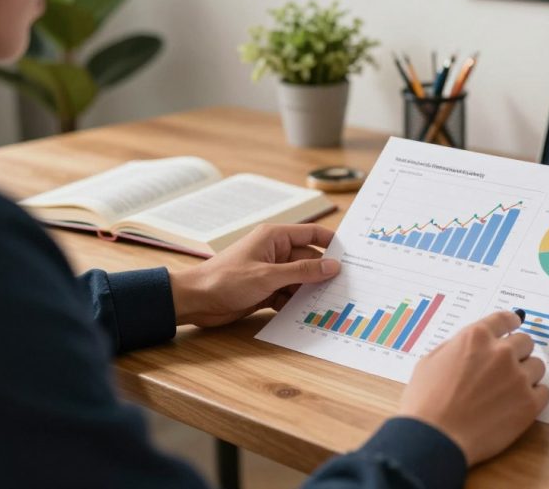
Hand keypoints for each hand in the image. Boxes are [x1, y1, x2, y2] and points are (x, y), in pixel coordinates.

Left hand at [169, 224, 339, 327]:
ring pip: (300, 279)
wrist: (195, 300)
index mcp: (275, 237)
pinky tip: (308, 313)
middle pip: (308, 259)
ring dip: (310, 291)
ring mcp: (270, 271)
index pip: (312, 234)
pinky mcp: (265, 290)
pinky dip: (296, 303)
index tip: (352, 255)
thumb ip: (303, 271)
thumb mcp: (268, 275)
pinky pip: (288, 294)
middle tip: (345, 287)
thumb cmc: (225, 280)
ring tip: (330, 303)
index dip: (332, 243)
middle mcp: (275, 252)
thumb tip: (333, 266)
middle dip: (323, 273)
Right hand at [398, 311, 548, 465]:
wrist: (435, 438)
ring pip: (537, 366)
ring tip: (509, 390)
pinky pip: (544, 391)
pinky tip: (517, 404)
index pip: (504, 319)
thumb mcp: (431, 361)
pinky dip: (533, 396)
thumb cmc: (426, 402)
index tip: (515, 324)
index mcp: (476, 337)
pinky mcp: (529, 404)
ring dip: (526, 374)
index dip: (512, 322)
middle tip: (506, 367)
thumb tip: (470, 346)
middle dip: (517, 352)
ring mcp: (517, 378)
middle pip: (525, 342)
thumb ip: (456, 347)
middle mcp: (501, 352)